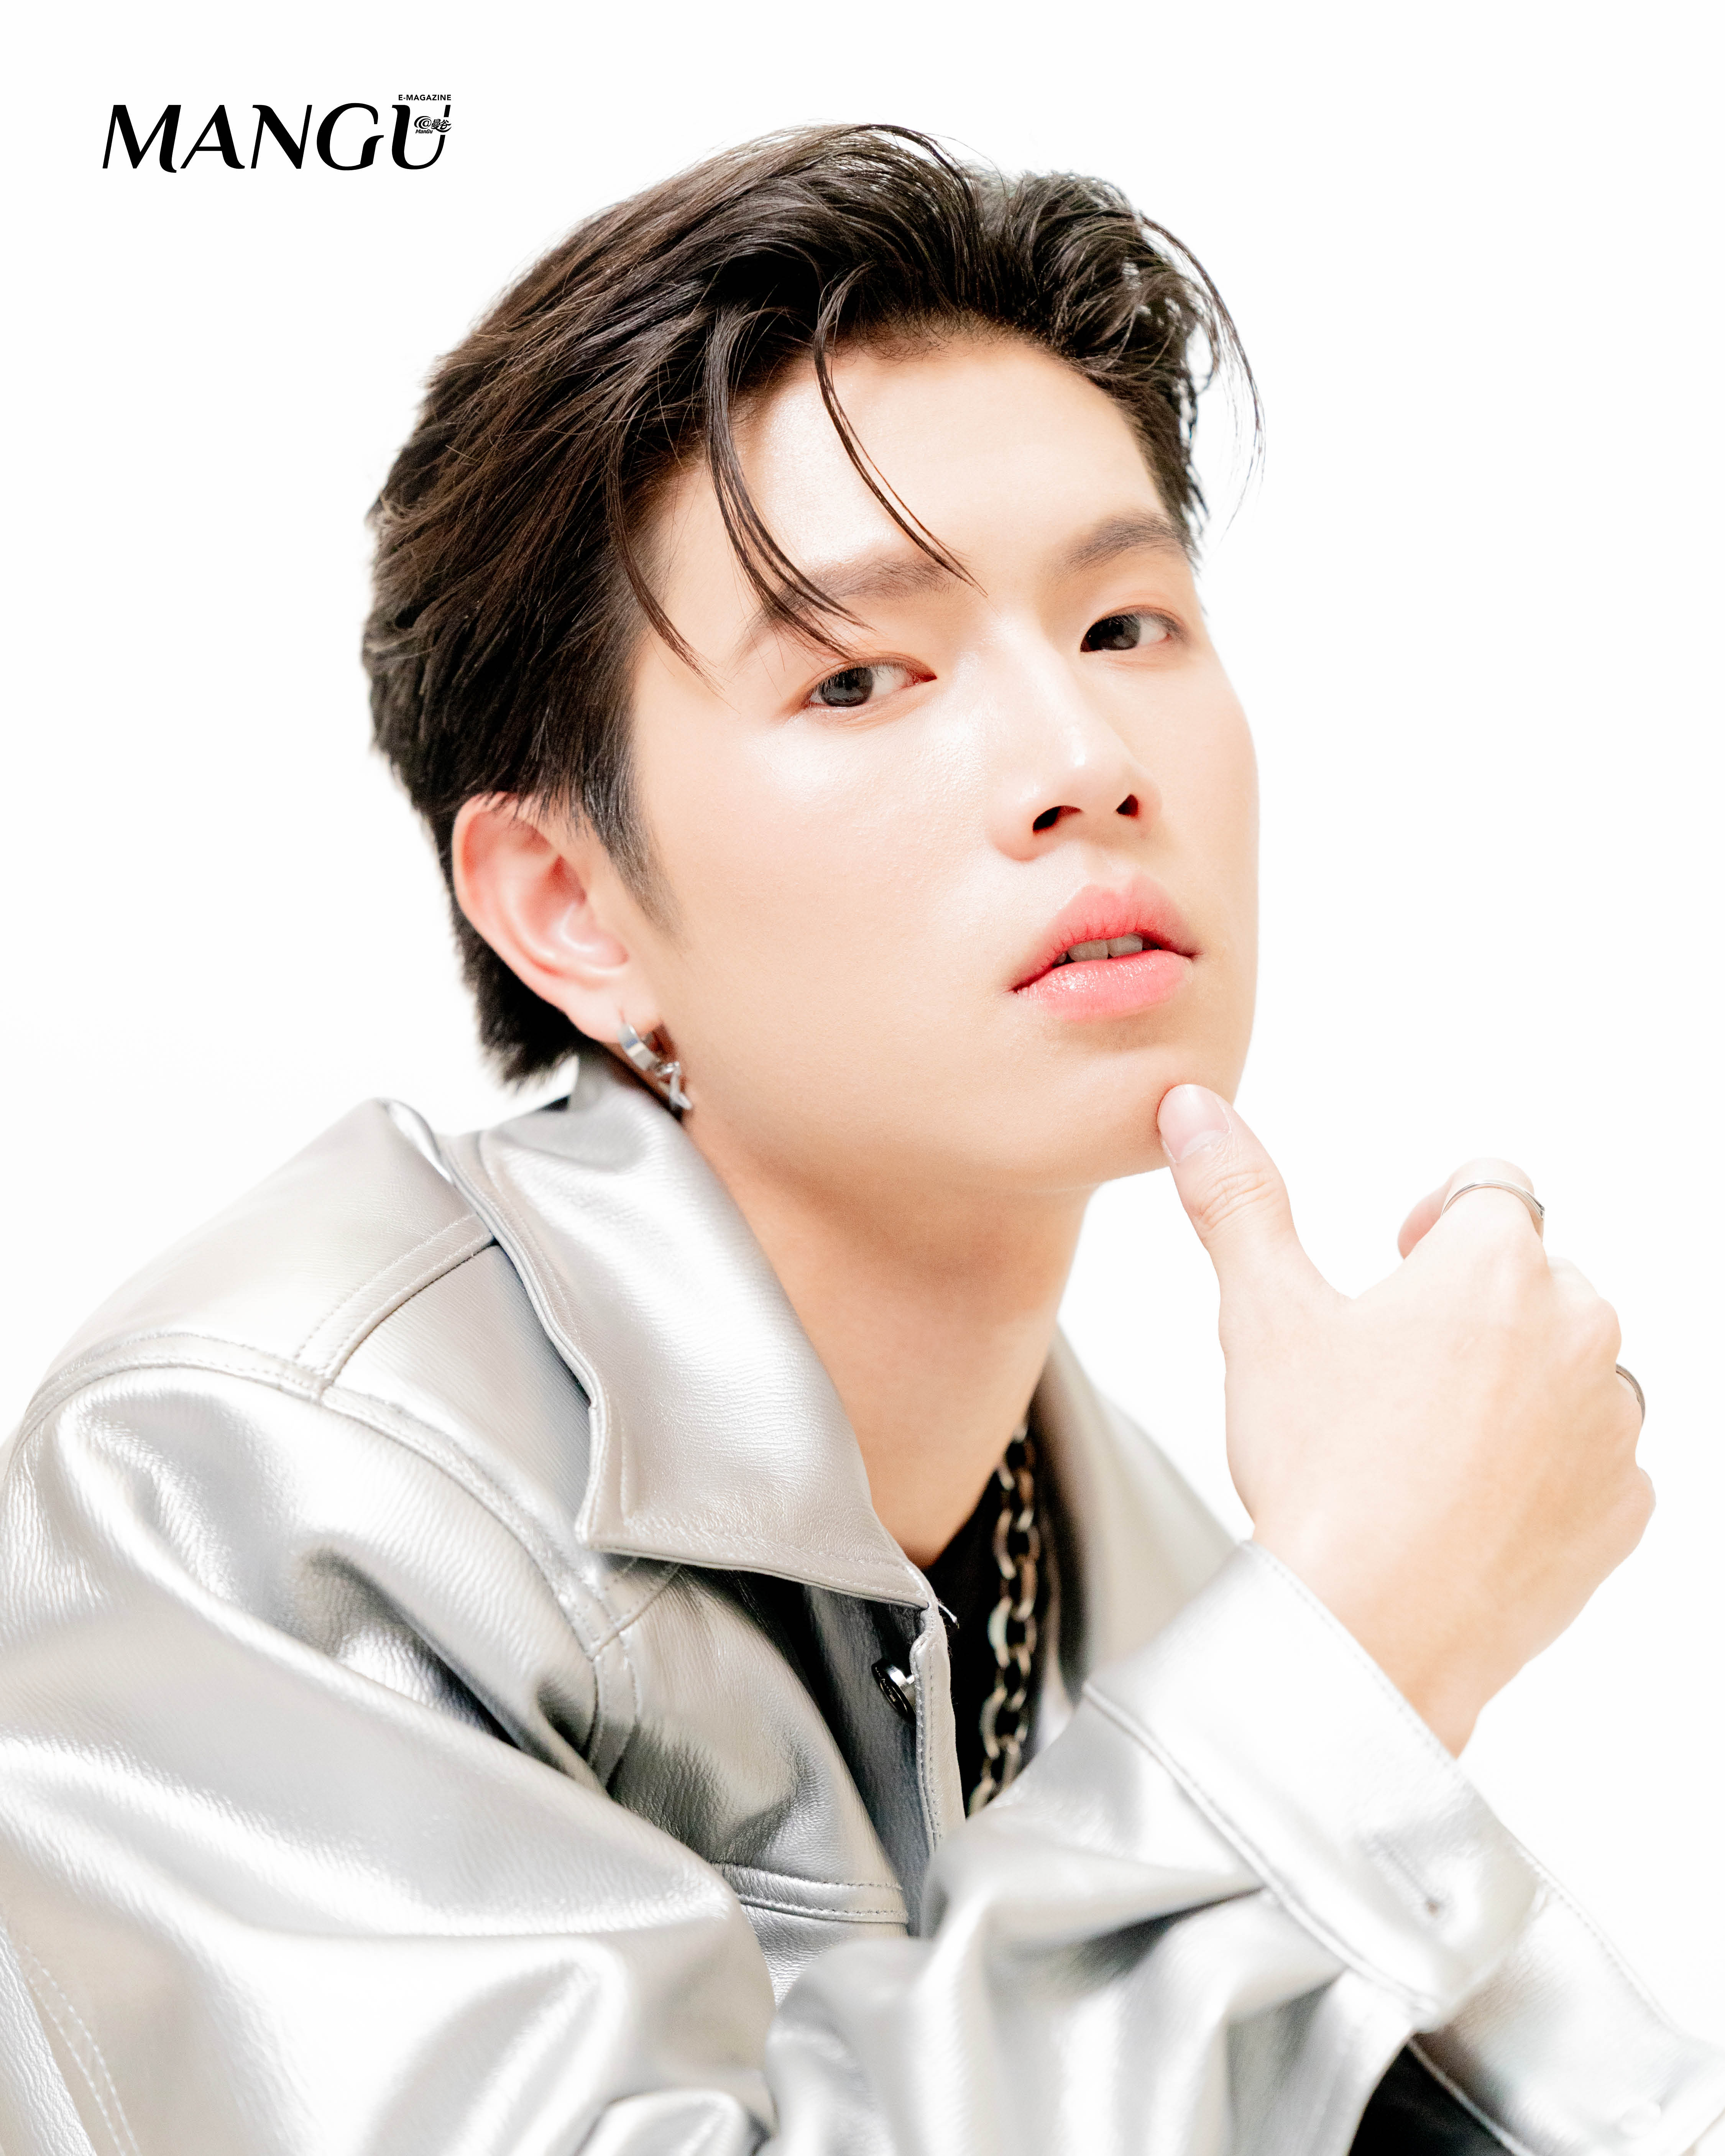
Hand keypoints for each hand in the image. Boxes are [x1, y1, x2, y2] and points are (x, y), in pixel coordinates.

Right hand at [1155, 1084, 1651, 1753]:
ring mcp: (1612, 1426)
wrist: (1371, 1632)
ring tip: (1427, 1446)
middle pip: (1537, 1282)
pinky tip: (1467, 1504)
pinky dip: (1545, 1473)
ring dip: (1517, 1389)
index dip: (1436, 1218)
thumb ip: (1237, 1198)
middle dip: (1475, 1310)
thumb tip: (1195, 1109)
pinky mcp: (1624, 1510)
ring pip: (1572, 1372)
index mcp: (1496, 1265)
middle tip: (1392, 1373)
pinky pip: (1596, 1464)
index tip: (1400, 1262)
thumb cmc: (1322, 1472)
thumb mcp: (1263, 1315)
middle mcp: (1581, 1330)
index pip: (1492, 1186)